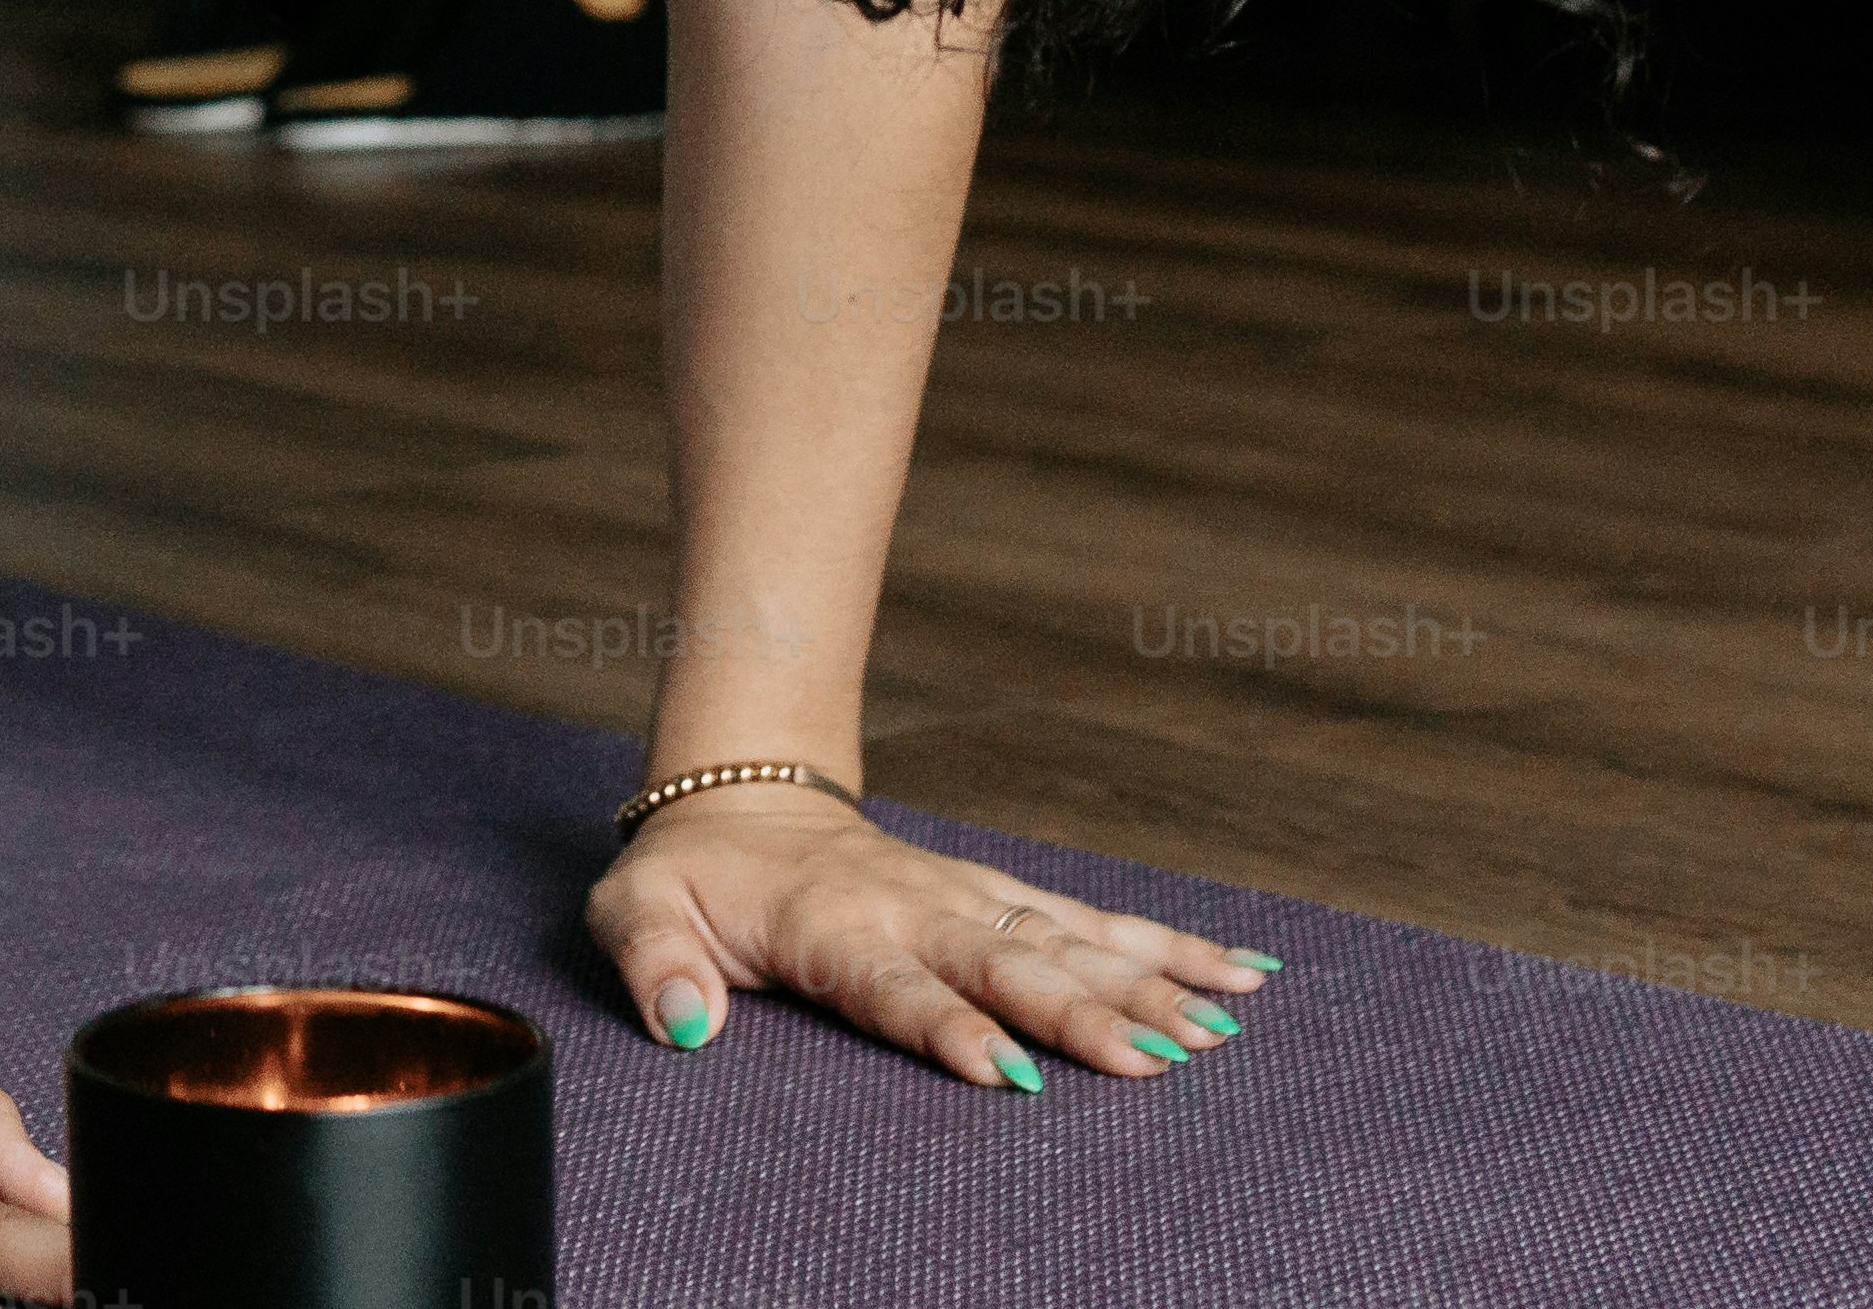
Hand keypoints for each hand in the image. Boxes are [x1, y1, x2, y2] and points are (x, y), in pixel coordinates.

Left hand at [588, 782, 1272, 1089]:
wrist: (739, 796)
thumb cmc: (688, 875)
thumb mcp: (634, 912)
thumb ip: (655, 964)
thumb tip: (687, 1023)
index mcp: (835, 930)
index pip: (901, 989)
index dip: (954, 1030)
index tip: (1013, 1076)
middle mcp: (918, 911)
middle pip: (1011, 968)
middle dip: (1083, 1017)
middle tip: (1158, 1064)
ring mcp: (968, 900)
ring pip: (1069, 944)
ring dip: (1145, 986)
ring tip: (1221, 1030)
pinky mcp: (999, 898)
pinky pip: (1091, 923)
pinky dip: (1165, 946)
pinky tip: (1238, 975)